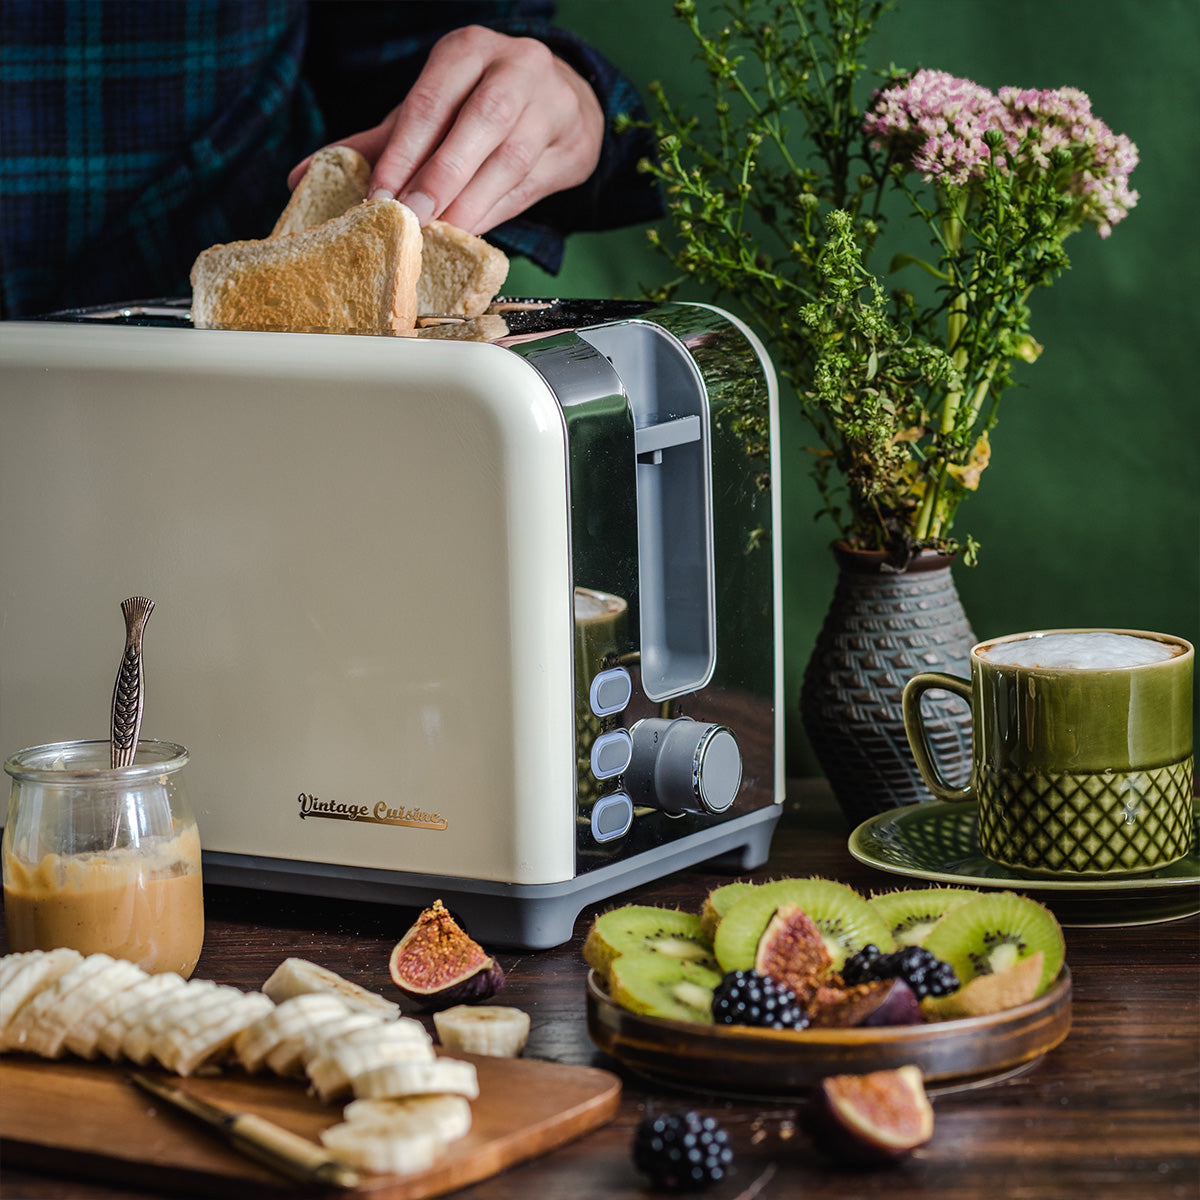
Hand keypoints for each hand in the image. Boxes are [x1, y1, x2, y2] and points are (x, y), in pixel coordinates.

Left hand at [291, 25, 603, 234]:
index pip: (431, 102)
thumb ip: (377, 143)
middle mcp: (517, 68)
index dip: (403, 153)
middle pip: (480, 123)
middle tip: (412, 219)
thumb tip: (302, 177)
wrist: (560, 101)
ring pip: (510, 159)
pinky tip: (471, 232)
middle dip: (442, 178)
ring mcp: (551, 106)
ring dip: (472, 202)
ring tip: (440, 233)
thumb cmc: (479, 106)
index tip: (379, 197)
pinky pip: (531, 186)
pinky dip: (497, 212)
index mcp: (470, 50)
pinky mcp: (571, 145)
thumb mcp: (431, 109)